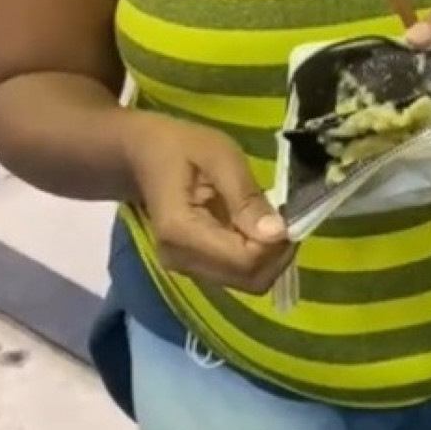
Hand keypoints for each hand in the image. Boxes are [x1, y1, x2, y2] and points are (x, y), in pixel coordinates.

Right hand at [120, 111, 294, 294]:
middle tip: (285, 216)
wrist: (143, 155)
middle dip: (277, 253)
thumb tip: (278, 234)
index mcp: (182, 232)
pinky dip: (256, 255)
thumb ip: (246, 196)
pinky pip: (237, 273)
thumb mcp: (219, 155)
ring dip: (270, 255)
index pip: (244, 261)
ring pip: (247, 282)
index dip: (275, 244)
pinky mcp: (195, 268)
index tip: (288, 214)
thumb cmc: (181, 147)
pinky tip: (254, 226)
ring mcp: (186, 268)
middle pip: (249, 280)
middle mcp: (181, 261)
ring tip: (269, 217)